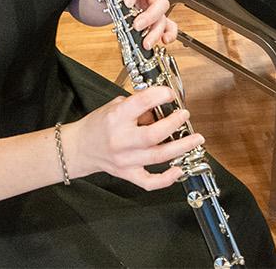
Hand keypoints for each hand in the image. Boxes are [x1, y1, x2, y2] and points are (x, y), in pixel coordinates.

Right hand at [66, 85, 201, 188]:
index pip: (141, 104)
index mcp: (116, 118)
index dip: (159, 96)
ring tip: (195, 139)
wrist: (80, 147)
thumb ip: (139, 107)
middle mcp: (121, 140)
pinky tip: (179, 169)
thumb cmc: (98, 125)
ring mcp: (125, 160)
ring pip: (158, 156)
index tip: (170, 93)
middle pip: (153, 135)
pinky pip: (150, 181)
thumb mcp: (115, 106)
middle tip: (184, 115)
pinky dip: (167, 178)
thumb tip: (162, 108)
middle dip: (174, 124)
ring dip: (181, 148)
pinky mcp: (128, 174)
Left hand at [121, 0, 176, 49]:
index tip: (127, 2)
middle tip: (137, 26)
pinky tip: (164, 40)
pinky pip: (168, 26)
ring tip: (146, 42)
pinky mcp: (154, 20)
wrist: (102, 6)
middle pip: (158, 0)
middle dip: (150, 16)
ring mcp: (151, 6)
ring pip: (162, 17)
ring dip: (156, 31)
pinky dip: (169, 33)